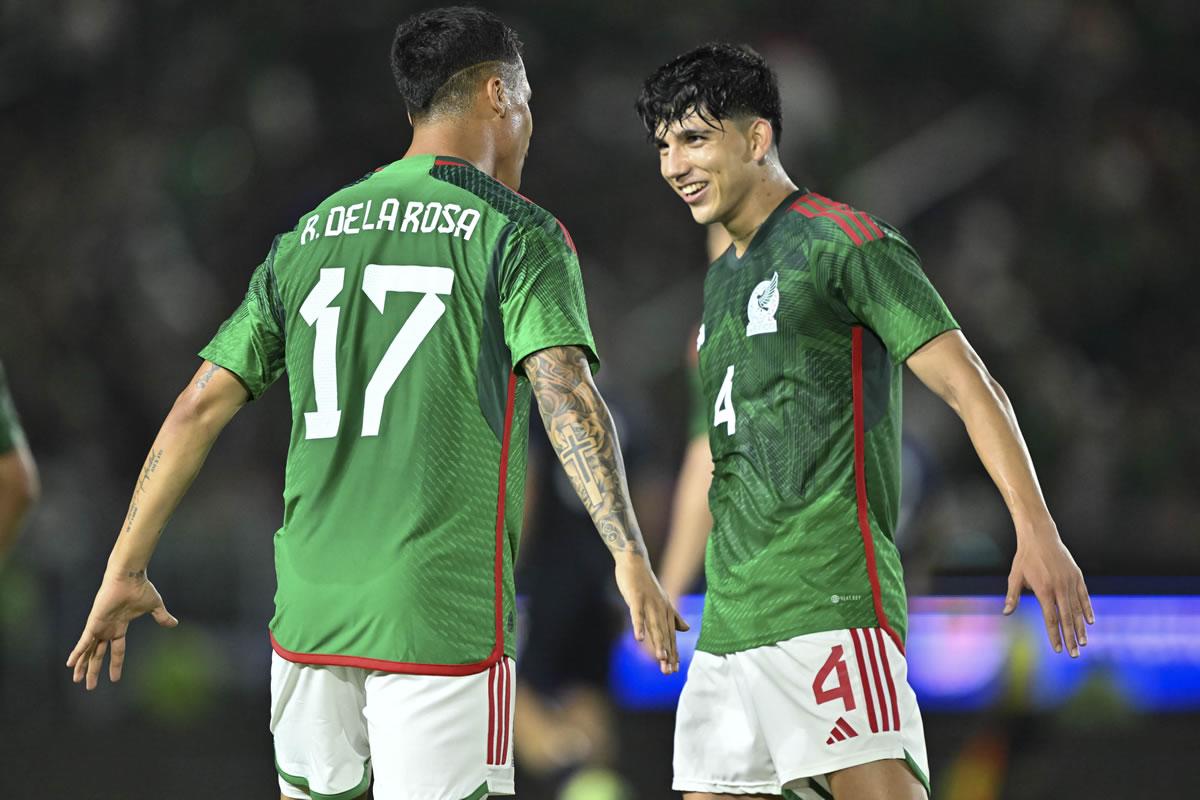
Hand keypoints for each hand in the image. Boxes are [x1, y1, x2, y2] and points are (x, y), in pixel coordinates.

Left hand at [66, 570, 177, 689]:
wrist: (129, 577)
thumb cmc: (140, 588)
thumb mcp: (154, 606)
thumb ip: (161, 617)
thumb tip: (175, 624)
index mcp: (120, 627)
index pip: (117, 650)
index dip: (115, 664)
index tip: (115, 679)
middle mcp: (107, 629)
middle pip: (98, 654)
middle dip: (93, 670)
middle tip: (89, 686)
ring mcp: (99, 627)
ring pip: (88, 651)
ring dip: (82, 666)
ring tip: (76, 680)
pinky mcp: (93, 623)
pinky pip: (83, 642)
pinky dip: (77, 653)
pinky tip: (70, 664)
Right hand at [613, 552, 689, 673]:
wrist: (635, 562)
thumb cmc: (646, 583)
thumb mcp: (662, 601)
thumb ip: (673, 616)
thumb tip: (685, 629)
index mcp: (666, 611)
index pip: (671, 636)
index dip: (673, 653)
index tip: (674, 670)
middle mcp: (660, 609)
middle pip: (664, 635)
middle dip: (667, 654)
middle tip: (668, 672)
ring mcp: (649, 603)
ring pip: (654, 627)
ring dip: (657, 643)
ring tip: (661, 659)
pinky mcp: (636, 598)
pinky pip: (637, 615)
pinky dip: (638, 626)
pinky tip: (639, 639)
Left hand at [1003, 529, 1092, 656]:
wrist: (1040, 536)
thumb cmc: (1025, 558)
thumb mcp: (1015, 576)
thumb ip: (1012, 596)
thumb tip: (1006, 613)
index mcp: (1044, 590)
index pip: (1051, 619)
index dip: (1055, 635)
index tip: (1058, 650)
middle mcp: (1060, 588)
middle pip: (1067, 618)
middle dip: (1070, 638)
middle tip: (1074, 655)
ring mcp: (1070, 582)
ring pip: (1077, 610)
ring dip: (1080, 628)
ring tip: (1083, 643)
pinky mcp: (1078, 576)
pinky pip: (1084, 596)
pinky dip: (1087, 609)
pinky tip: (1089, 622)